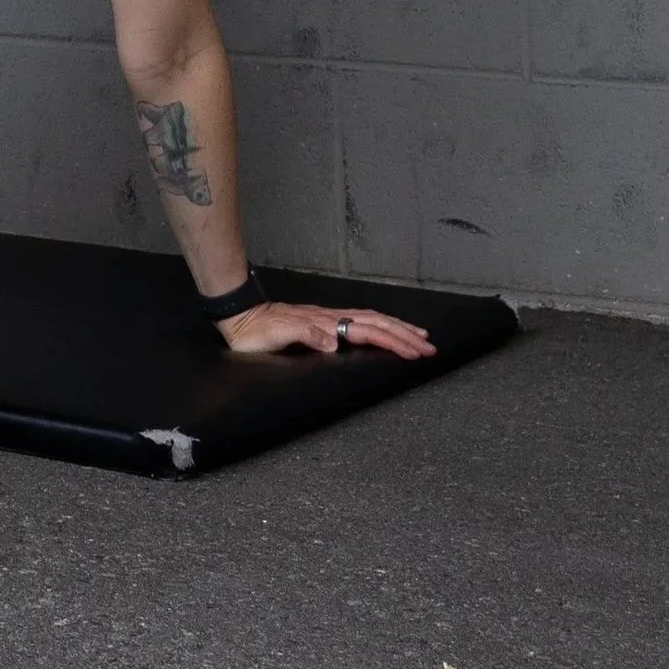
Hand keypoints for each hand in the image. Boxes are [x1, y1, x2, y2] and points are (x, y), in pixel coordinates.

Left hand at [218, 299, 436, 361]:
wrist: (238, 317)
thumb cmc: (255, 331)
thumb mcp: (277, 334)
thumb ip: (305, 335)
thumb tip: (334, 342)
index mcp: (325, 323)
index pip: (366, 332)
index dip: (392, 341)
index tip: (416, 351)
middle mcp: (329, 319)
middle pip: (375, 324)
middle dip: (404, 335)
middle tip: (429, 347)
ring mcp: (326, 319)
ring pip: (369, 320)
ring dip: (394, 328)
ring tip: (416, 336)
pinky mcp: (320, 322)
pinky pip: (357, 322)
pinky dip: (376, 326)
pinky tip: (382, 330)